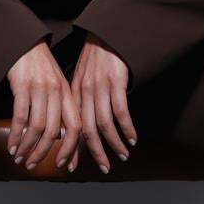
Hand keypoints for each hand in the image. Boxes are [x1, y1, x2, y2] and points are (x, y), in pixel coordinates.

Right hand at [5, 41, 81, 172]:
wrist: (25, 42)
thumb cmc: (40, 66)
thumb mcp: (56, 85)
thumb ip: (60, 108)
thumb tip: (60, 137)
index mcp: (67, 94)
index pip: (75, 127)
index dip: (71, 149)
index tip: (64, 166)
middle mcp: (56, 92)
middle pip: (54, 132)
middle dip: (43, 153)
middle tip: (33, 165)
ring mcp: (39, 89)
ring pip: (37, 128)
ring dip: (27, 147)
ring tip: (19, 158)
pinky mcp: (22, 86)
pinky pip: (20, 117)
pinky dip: (15, 135)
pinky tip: (11, 145)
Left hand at [70, 32, 136, 173]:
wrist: (106, 35)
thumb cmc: (94, 60)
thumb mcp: (80, 80)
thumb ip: (79, 103)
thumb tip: (77, 130)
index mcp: (74, 94)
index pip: (71, 127)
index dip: (71, 148)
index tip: (70, 166)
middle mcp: (85, 93)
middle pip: (87, 130)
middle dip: (95, 152)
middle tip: (103, 168)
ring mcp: (100, 87)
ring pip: (104, 124)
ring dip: (114, 143)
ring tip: (122, 155)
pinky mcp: (116, 82)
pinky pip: (121, 111)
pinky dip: (127, 127)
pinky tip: (132, 137)